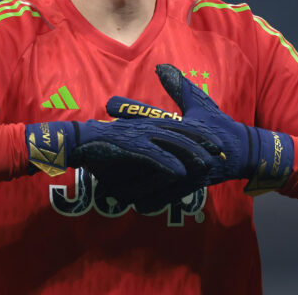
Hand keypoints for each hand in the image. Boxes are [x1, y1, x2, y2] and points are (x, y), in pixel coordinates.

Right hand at [25, 115, 214, 203]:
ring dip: (190, 153)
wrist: (76, 141)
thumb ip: (142, 150)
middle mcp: (145, 125)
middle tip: (221, 150)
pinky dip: (168, 163)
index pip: (177, 124)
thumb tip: (154, 163)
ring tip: (207, 163)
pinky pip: (153, 155)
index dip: (197, 132)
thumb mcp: (126, 145)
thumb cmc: (100, 145)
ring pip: (171, 142)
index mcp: (146, 123)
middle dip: (202, 140)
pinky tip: (181, 173)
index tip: (215, 140)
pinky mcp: (129, 146)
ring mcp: (138, 134)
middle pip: (180, 131)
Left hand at [107, 64, 293, 205]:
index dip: (130, 109)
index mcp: (182, 124)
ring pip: (150, 174)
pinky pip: (163, 195)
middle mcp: (181, 145)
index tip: (109, 104)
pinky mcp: (188, 186)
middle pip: (145, 145)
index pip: (152, 114)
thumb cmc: (218, 126)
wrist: (244, 154)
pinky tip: (126, 200)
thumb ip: (179, 87)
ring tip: (101, 176)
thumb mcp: (200, 103)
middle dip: (120, 145)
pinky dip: (145, 198)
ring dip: (127, 176)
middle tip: (97, 141)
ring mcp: (184, 167)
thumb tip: (161, 66)